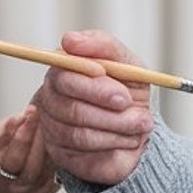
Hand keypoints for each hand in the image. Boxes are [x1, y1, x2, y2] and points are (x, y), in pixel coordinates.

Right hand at [31, 30, 153, 186]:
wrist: (137, 128)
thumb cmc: (128, 91)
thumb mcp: (126, 63)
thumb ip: (102, 46)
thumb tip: (69, 40)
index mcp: (64, 71)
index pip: (65, 76)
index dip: (92, 84)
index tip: (118, 89)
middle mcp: (52, 98)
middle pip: (70, 106)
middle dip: (107, 107)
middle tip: (130, 105)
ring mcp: (53, 127)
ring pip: (79, 131)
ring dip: (116, 127)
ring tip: (140, 123)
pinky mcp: (61, 152)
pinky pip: (83, 152)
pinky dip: (113, 144)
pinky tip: (127, 138)